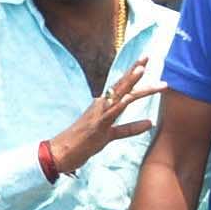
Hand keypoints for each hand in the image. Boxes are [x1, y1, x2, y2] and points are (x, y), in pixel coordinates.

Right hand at [41, 59, 155, 181]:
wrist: (60, 153)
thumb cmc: (83, 143)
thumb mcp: (110, 135)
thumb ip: (130, 128)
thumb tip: (150, 123)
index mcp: (104, 105)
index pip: (122, 87)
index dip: (133, 73)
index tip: (145, 60)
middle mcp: (101, 106)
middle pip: (122, 86)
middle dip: (135, 71)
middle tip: (147, 56)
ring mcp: (98, 115)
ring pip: (117, 96)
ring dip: (129, 82)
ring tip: (142, 70)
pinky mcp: (96, 127)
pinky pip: (110, 115)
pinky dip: (119, 106)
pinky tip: (127, 97)